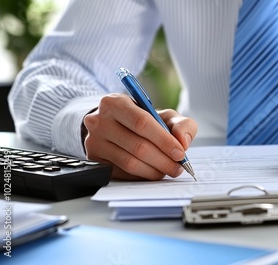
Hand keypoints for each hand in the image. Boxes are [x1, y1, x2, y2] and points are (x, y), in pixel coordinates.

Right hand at [82, 93, 197, 179]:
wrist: (115, 125)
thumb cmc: (143, 120)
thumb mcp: (164, 115)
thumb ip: (181, 124)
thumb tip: (183, 142)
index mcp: (115, 102)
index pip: (142, 123)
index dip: (164, 141)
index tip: (180, 153)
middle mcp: (100, 121)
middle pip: (138, 146)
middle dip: (163, 160)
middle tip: (177, 167)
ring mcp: (94, 141)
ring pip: (130, 162)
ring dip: (154, 170)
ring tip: (167, 170)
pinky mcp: (94, 159)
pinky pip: (122, 172)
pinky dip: (142, 175)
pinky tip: (152, 171)